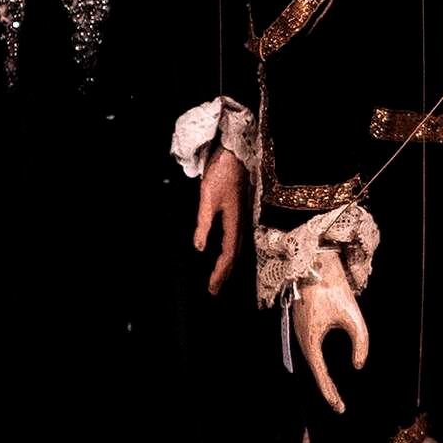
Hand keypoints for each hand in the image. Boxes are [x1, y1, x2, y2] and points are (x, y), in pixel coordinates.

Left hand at [193, 148, 250, 295]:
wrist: (236, 153)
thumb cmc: (221, 173)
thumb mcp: (207, 198)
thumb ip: (203, 224)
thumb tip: (199, 248)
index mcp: (235, 223)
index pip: (228, 256)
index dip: (220, 273)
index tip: (211, 289)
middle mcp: (242, 223)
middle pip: (235, 256)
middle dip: (224, 274)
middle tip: (214, 290)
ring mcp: (243, 218)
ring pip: (237, 248)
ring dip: (228, 265)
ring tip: (219, 277)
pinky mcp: (241, 212)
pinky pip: (237, 239)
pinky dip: (230, 252)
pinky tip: (225, 253)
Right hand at [292, 275, 371, 410]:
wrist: (316, 265)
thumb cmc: (335, 290)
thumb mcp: (354, 317)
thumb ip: (361, 343)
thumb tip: (358, 365)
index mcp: (310, 340)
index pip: (320, 375)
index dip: (330, 393)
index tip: (340, 408)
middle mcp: (301, 340)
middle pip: (315, 372)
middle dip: (328, 390)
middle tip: (340, 407)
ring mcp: (300, 333)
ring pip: (312, 362)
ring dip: (323, 379)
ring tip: (336, 394)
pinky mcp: (303, 327)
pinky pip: (312, 352)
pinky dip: (320, 366)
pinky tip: (327, 373)